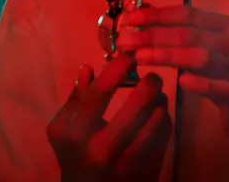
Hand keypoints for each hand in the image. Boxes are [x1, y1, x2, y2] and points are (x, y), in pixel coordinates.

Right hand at [46, 53, 171, 180]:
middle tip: (150, 76)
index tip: (128, 57)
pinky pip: (165, 134)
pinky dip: (164, 119)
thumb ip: (75, 99)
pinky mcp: (149, 172)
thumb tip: (89, 68)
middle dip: (150, 82)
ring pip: (159, 117)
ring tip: (155, 96)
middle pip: (141, 101)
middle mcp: (105, 151)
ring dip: (160, 101)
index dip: (118, 67)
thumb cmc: (75, 157)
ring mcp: (130, 164)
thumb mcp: (63, 131)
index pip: (100, 92)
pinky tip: (157, 115)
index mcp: (79, 136)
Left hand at [117, 6, 228, 158]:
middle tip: (123, 41)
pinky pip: (220, 88)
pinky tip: (181, 82)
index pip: (187, 14)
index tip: (127, 19)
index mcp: (226, 25)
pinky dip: (201, 83)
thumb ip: (181, 33)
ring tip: (139, 58)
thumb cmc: (225, 75)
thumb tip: (142, 15)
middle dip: (152, 35)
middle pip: (188, 34)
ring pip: (200, 57)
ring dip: (166, 55)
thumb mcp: (207, 48)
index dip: (156, 15)